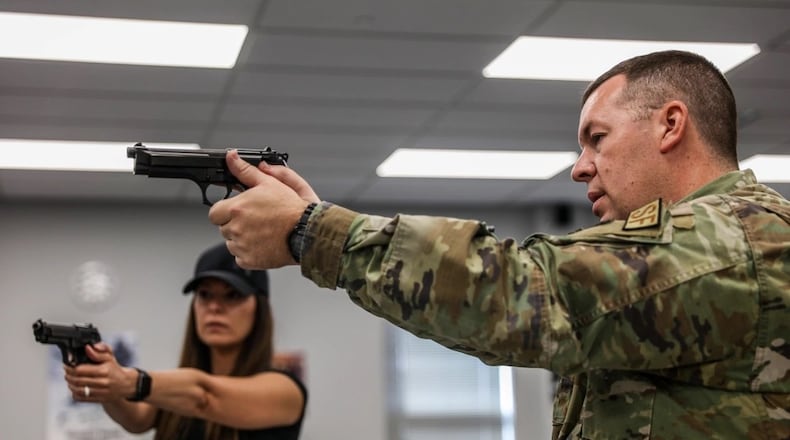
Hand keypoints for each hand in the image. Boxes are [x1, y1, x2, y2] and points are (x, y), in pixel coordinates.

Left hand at [63, 343, 135, 402]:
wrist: (125, 385)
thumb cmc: (114, 369)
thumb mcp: (109, 357)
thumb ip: (100, 350)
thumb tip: (88, 348)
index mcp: (104, 370)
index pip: (80, 370)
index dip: (70, 367)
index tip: (67, 364)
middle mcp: (102, 382)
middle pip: (77, 380)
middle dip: (68, 375)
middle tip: (67, 372)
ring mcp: (101, 392)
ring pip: (77, 390)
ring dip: (70, 384)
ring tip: (70, 379)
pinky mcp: (98, 399)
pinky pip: (80, 398)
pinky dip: (74, 393)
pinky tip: (75, 387)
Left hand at [208, 150, 319, 268]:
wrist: (307, 232)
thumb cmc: (291, 208)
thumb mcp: (269, 183)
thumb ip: (245, 171)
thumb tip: (232, 157)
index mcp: (236, 209)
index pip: (214, 213)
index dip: (225, 211)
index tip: (238, 211)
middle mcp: (235, 229)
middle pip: (223, 228)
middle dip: (235, 224)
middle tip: (255, 220)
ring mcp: (241, 247)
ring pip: (232, 243)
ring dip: (242, 239)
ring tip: (262, 232)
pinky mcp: (249, 261)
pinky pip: (241, 258)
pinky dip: (249, 253)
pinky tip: (263, 243)